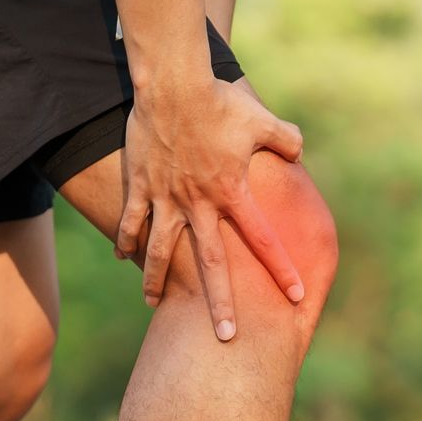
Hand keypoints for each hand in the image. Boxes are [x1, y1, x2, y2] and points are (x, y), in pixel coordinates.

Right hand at [116, 76, 305, 340]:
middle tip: (226, 337)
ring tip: (152, 305)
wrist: (173, 83)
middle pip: (212, 264)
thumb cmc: (220, 100)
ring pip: (159, 251)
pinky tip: (122, 258)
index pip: (264, 240)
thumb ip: (286, 140)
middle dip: (219, 302)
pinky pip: (131, 221)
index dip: (282, 269)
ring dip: (155, 280)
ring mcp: (166, 197)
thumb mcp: (262, 119)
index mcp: (232, 193)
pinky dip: (125, 240)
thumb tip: (300, 152)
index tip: (297, 296)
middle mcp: (199, 203)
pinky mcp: (140, 185)